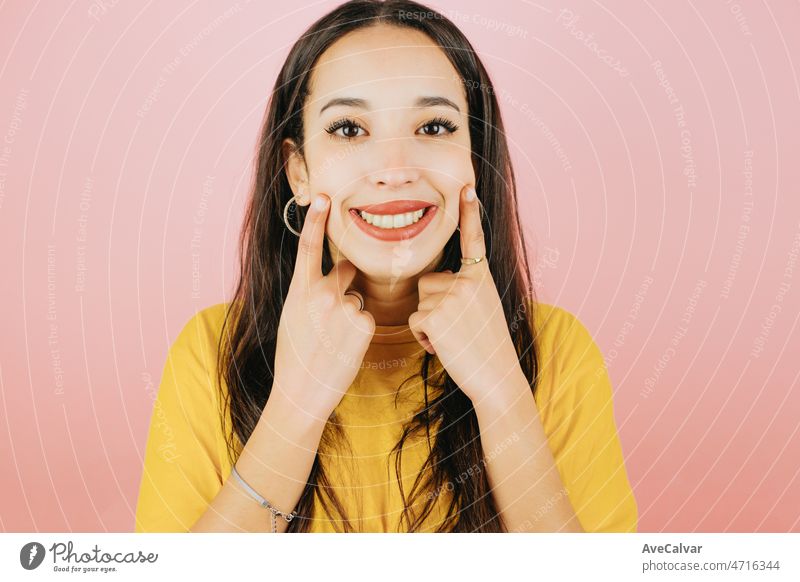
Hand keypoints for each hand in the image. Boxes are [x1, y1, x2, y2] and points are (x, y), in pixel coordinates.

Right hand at [271, 194, 374, 420]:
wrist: (301, 393)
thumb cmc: (294, 356)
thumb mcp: (293, 317)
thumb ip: (311, 293)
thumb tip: (337, 279)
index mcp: (299, 291)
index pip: (308, 247)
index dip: (316, 221)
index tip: (323, 198)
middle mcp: (322, 294)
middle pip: (344, 272)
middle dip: (342, 285)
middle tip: (328, 318)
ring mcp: (345, 308)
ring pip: (356, 300)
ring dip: (350, 315)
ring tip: (332, 343)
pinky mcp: (364, 324)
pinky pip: (366, 318)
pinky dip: (359, 331)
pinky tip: (345, 349)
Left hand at [408, 185, 523, 403]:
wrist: (497, 376)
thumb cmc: (488, 347)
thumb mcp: (484, 308)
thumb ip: (464, 290)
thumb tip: (434, 283)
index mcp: (481, 277)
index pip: (473, 240)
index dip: (469, 213)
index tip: (466, 187)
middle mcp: (467, 281)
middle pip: (428, 282)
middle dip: (434, 306)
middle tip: (459, 329)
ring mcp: (451, 297)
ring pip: (420, 302)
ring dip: (429, 324)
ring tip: (455, 338)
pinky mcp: (435, 315)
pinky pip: (415, 321)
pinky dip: (425, 338)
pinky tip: (446, 347)